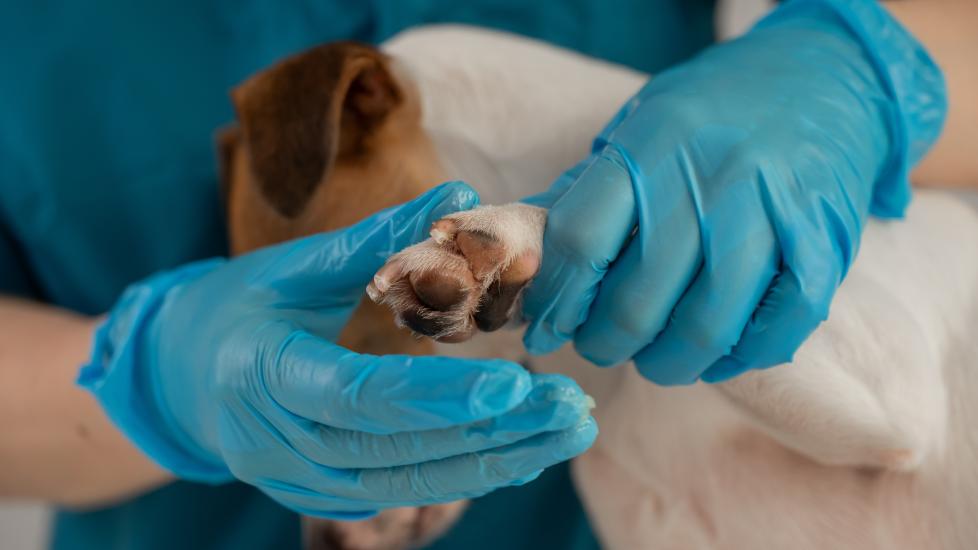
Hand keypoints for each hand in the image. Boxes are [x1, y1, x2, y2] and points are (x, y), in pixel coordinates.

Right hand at [81, 182, 596, 516]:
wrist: (179, 380)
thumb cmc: (236, 309)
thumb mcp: (291, 266)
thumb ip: (376, 238)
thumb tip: (462, 195)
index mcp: (266, 374)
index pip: (363, 396)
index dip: (440, 395)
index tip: (518, 382)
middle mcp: (282, 444)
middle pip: (401, 448)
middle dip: (494, 432)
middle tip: (574, 407)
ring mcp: (302, 481)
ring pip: (411, 481)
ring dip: (496, 460)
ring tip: (568, 430)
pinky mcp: (323, 497)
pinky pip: (402, 490)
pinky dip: (465, 472)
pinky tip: (522, 451)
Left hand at [522, 0, 944, 383]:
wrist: (822, 74)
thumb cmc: (710, 113)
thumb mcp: (636, 127)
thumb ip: (584, 189)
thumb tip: (526, 257)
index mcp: (650, 144)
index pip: (581, 242)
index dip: (555, 301)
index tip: (547, 327)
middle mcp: (711, 176)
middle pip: (638, 300)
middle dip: (605, 343)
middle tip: (599, 346)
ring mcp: (773, 212)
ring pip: (706, 327)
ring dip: (666, 364)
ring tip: (652, 360)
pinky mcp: (826, 244)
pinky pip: (776, 330)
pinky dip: (738, 360)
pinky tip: (714, 356)